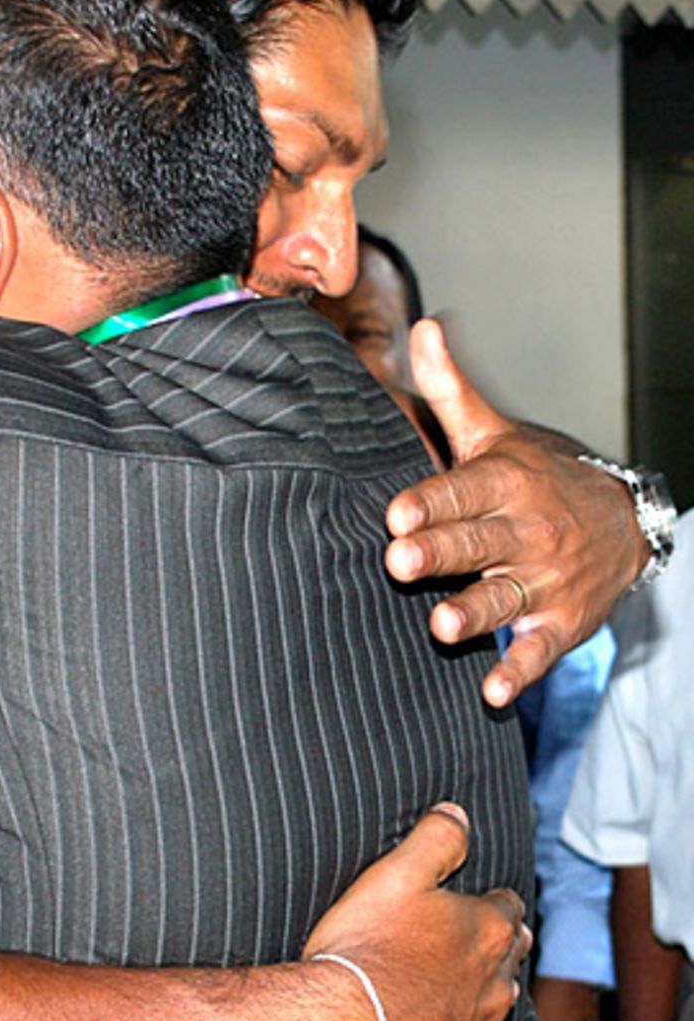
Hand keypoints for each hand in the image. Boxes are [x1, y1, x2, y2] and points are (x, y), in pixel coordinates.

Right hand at [303, 804, 530, 1020]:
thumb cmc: (364, 953)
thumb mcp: (394, 875)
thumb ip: (434, 839)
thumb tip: (457, 814)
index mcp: (487, 934)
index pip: (508, 907)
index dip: (490, 899)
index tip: (475, 899)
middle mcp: (493, 990)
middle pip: (508, 961)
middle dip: (494, 948)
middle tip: (470, 940)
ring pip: (488, 1011)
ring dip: (473, 997)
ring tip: (444, 989)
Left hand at [384, 321, 647, 707]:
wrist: (624, 519)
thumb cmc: (534, 476)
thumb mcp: (496, 431)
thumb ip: (451, 389)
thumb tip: (421, 327)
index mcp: (503, 483)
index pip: (461, 491)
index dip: (429, 502)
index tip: (396, 514)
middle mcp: (524, 532)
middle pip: (474, 544)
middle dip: (439, 552)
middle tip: (401, 563)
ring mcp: (543, 580)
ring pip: (503, 598)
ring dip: (474, 613)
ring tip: (443, 625)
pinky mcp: (559, 624)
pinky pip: (538, 651)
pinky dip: (520, 672)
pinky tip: (495, 693)